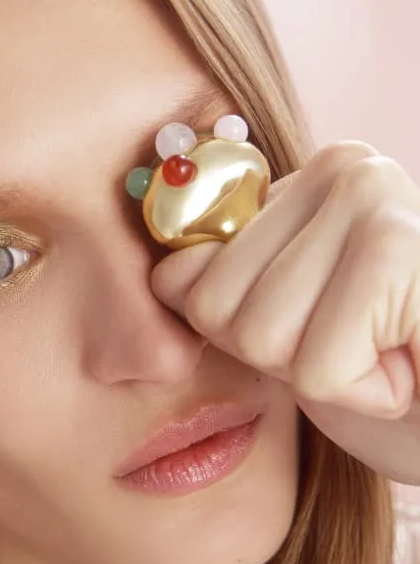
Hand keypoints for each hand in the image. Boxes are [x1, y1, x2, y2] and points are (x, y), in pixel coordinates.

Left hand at [150, 141, 419, 484]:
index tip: (327, 331)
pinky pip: (320, 364)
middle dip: (288, 358)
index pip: (191, 273)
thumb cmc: (396, 380)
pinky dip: (365, 394)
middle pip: (222, 308)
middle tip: (365, 349)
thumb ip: (229, 284)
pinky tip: (411, 368)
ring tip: (390, 356)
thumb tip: (166, 274)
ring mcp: (382, 204)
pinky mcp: (406, 255)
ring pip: (264, 337)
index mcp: (315, 176)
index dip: (248, 335)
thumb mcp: (292, 326)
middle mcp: (349, 169)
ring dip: (330, 377)